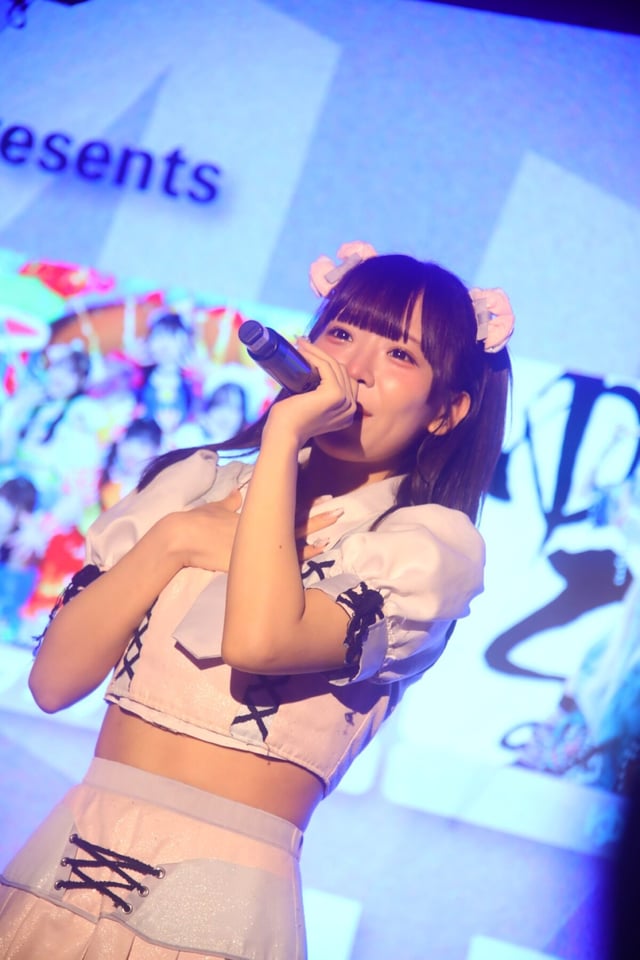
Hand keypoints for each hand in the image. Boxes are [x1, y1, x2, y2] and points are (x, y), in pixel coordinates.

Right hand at [165, 490, 341, 571]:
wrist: (180, 540)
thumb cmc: (196, 521)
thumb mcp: (216, 507)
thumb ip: (231, 501)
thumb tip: (239, 492)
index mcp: (253, 513)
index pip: (285, 506)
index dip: (305, 502)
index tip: (322, 497)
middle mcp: (259, 528)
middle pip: (293, 522)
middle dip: (316, 517)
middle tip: (338, 510)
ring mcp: (256, 546)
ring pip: (291, 541)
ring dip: (312, 537)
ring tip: (332, 535)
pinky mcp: (250, 563)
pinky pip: (281, 562)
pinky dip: (300, 557)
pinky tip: (316, 554)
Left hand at [265, 339, 357, 446]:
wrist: (283, 433)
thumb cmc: (290, 421)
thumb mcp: (310, 406)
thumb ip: (316, 395)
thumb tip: (308, 371)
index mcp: (347, 413)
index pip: (344, 380)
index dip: (330, 364)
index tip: (311, 354)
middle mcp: (350, 408)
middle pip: (342, 371)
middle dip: (322, 355)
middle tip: (303, 345)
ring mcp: (345, 401)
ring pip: (334, 366)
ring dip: (317, 352)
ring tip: (300, 344)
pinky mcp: (335, 394)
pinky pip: (326, 367)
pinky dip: (314, 356)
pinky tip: (303, 351)